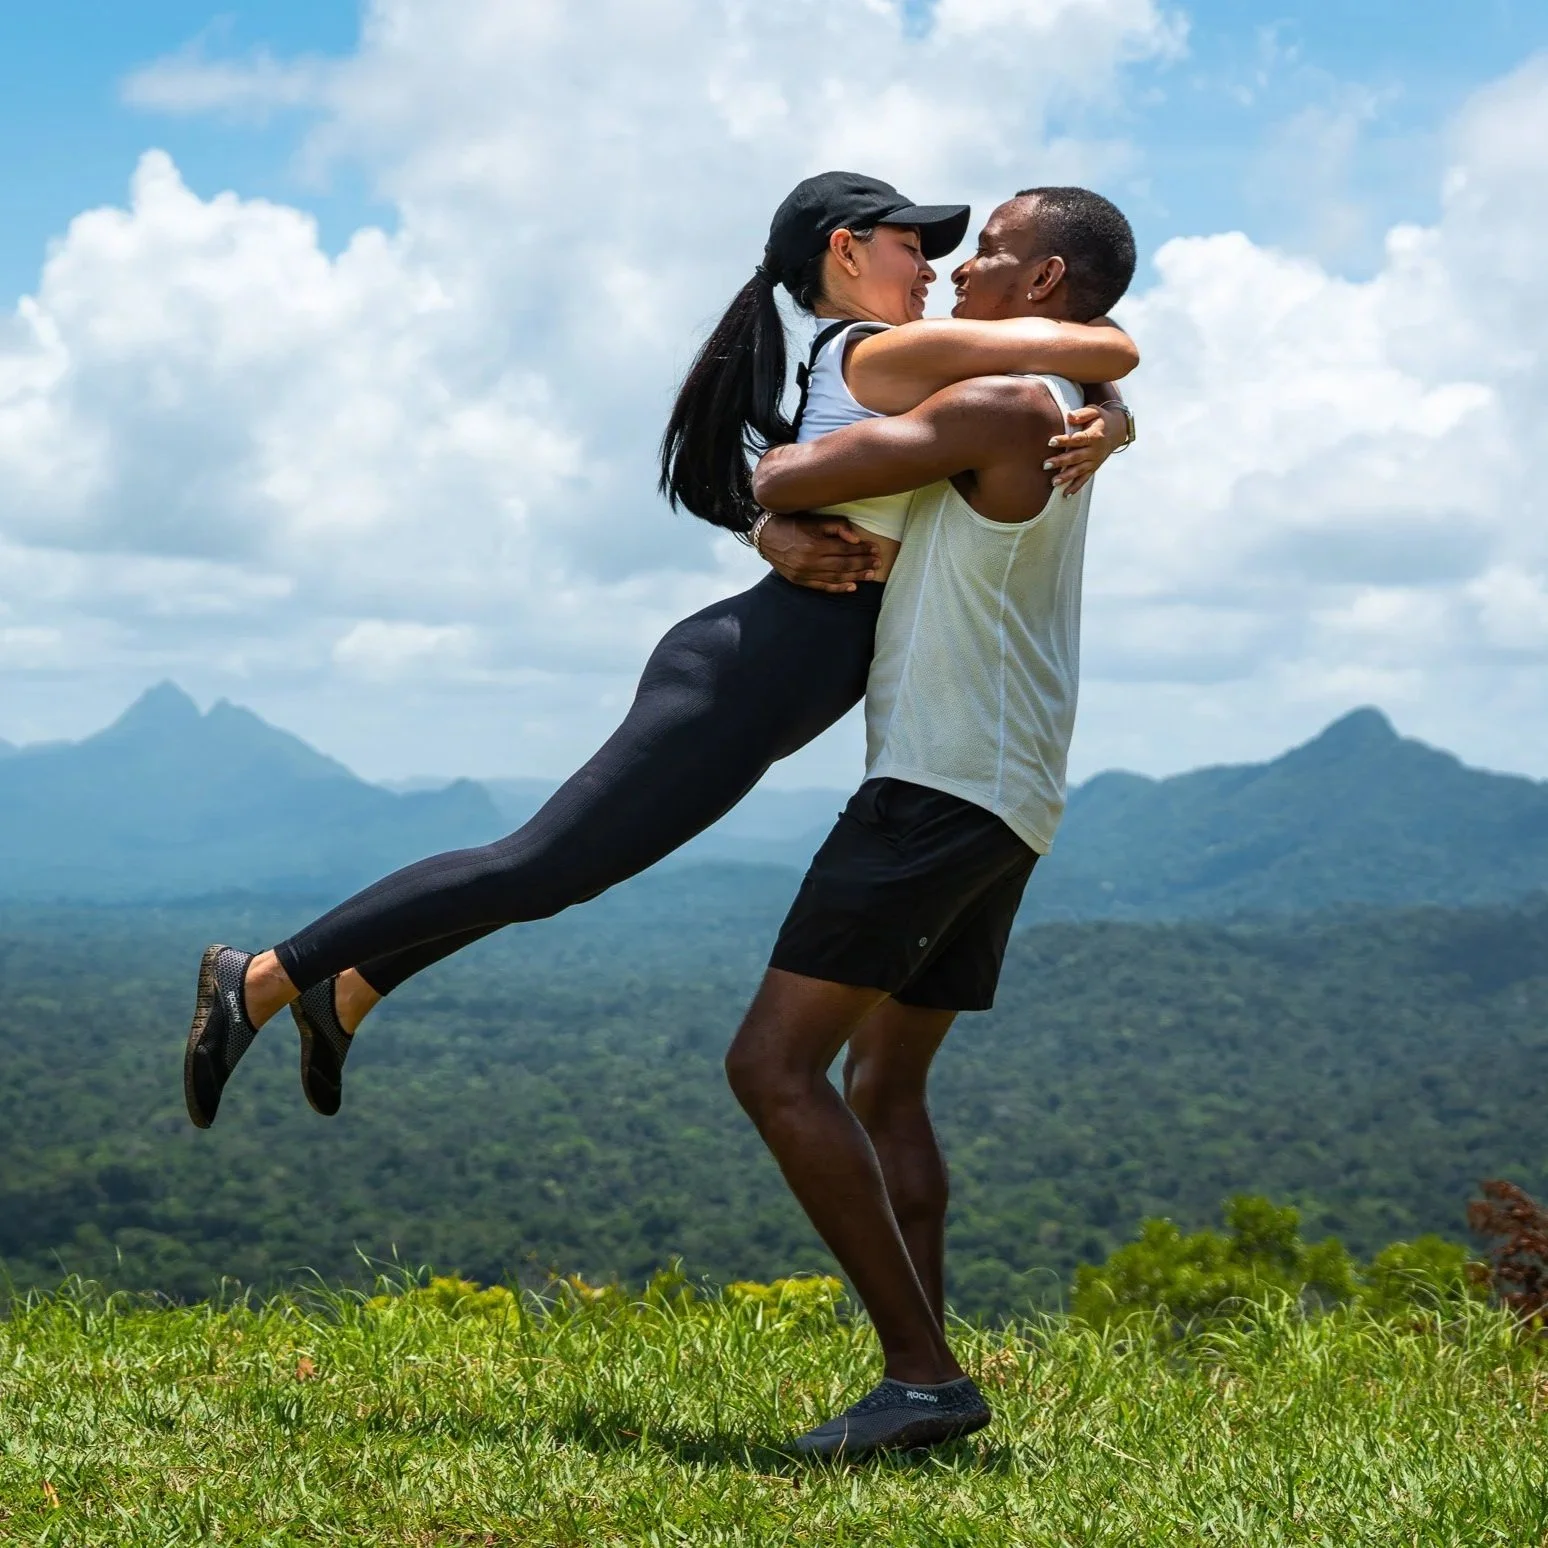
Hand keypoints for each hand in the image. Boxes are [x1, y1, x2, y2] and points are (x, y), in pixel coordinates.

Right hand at [757, 516, 878, 593]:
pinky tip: (852, 587)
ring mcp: (805, 573)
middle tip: (878, 563)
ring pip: (836, 577)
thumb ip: (837, 527)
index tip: (875, 549)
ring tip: (871, 575)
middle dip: (863, 563)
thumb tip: (856, 539)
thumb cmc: (793, 525)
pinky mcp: (800, 581)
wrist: (766, 536)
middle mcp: (810, 561)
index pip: (846, 549)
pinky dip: (838, 588)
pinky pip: (823, 586)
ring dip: (856, 576)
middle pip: (844, 565)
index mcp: (815, 544)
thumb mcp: (815, 521)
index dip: (863, 550)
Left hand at [1044, 403, 1122, 496]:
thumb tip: (1069, 416)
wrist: (1118, 430)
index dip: (1064, 441)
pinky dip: (1076, 487)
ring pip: (1079, 471)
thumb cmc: (1101, 419)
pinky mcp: (1094, 468)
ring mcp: (1094, 461)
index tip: (1051, 442)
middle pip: (1076, 457)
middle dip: (1061, 462)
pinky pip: (1084, 479)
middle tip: (1045, 465)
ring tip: (1053, 482)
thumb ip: (1081, 414)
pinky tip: (1065, 495)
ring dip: (1066, 477)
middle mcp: (1095, 450)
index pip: (1077, 439)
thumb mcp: (1094, 411)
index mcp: (1094, 435)